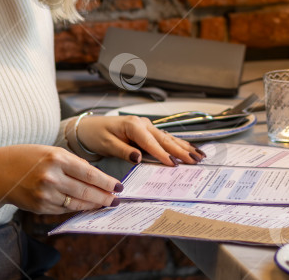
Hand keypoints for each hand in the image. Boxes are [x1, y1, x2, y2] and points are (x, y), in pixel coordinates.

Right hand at [0, 144, 122, 215]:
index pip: (88, 173)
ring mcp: (46, 194)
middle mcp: (52, 177)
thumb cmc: (25, 157)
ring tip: (106, 203)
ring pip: (77, 202)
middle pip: (86, 190)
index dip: (106, 182)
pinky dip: (77, 208)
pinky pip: (64, 209)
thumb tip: (94, 176)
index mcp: (56, 158)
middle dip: (104, 196)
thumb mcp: (50, 151)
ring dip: (94, 204)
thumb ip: (72, 162)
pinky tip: (86, 206)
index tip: (118, 186)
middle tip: (116, 198)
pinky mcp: (40, 207)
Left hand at [72, 115, 205, 166]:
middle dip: (181, 150)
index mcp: (133, 125)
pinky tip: (190, 148)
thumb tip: (138, 157)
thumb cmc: (96, 135)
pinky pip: (166, 138)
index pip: (150, 142)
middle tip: (195, 160)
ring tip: (199, 155)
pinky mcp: (148, 132)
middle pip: (164, 139)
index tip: (173, 164)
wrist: (88, 128)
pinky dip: (179, 144)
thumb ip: (123, 151)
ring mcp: (147, 127)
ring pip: (169, 138)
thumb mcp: (106, 144)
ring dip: (184, 147)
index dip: (162, 154)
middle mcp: (143, 124)